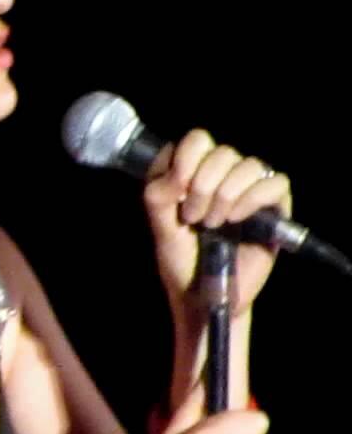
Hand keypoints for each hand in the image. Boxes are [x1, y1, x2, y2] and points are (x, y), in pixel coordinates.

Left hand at [142, 130, 291, 316]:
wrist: (204, 294)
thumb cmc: (181, 259)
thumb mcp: (160, 227)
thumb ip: (158, 195)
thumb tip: (177, 174)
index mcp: (192, 172)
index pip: (196, 140)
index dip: (186, 160)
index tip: (177, 191)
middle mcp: (222, 175)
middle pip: (223, 151)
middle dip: (203, 185)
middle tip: (193, 217)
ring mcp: (249, 190)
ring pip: (249, 164)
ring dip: (226, 194)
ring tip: (214, 223)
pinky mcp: (274, 207)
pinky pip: (275, 182)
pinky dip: (253, 198)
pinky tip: (236, 219)